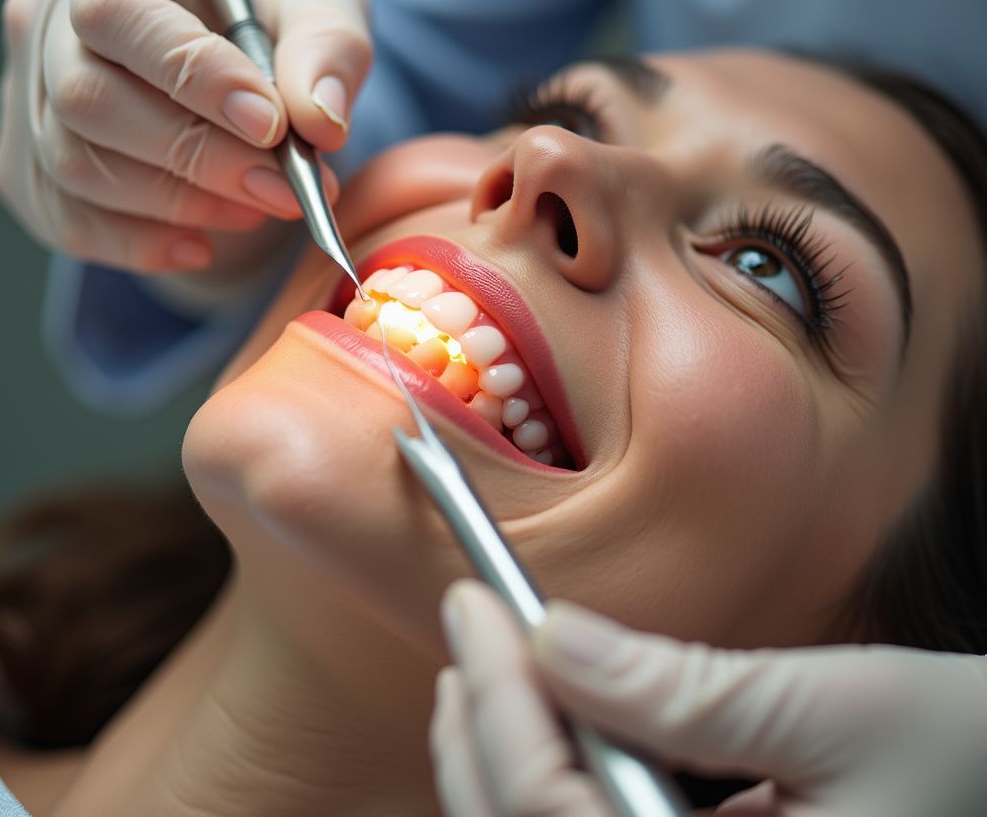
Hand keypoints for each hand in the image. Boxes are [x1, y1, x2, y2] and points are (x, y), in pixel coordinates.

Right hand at [0, 0, 369, 279]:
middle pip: (88, 97)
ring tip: (262, 206)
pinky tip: (206, 244)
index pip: (118, 9)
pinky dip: (139, 244)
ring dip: (178, 203)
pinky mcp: (32, 164)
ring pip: (74, 165)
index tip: (271, 124)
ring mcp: (27, 93)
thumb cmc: (273, 25)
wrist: (238, 82)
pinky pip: (66, 220)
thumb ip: (329, 50)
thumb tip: (319, 117)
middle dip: (198, 155)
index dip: (192, 74)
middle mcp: (48, 15)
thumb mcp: (323, 10)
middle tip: (285, 188)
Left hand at [432, 580, 986, 816]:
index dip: (500, 705)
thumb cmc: (967, 758)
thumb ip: (685, 690)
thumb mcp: (836, 711)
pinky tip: (537, 718)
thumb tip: (553, 637)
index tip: (473, 605)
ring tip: (480, 669)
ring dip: (496, 760)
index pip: (552, 816)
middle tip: (466, 627)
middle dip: (480, 732)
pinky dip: (544, 780)